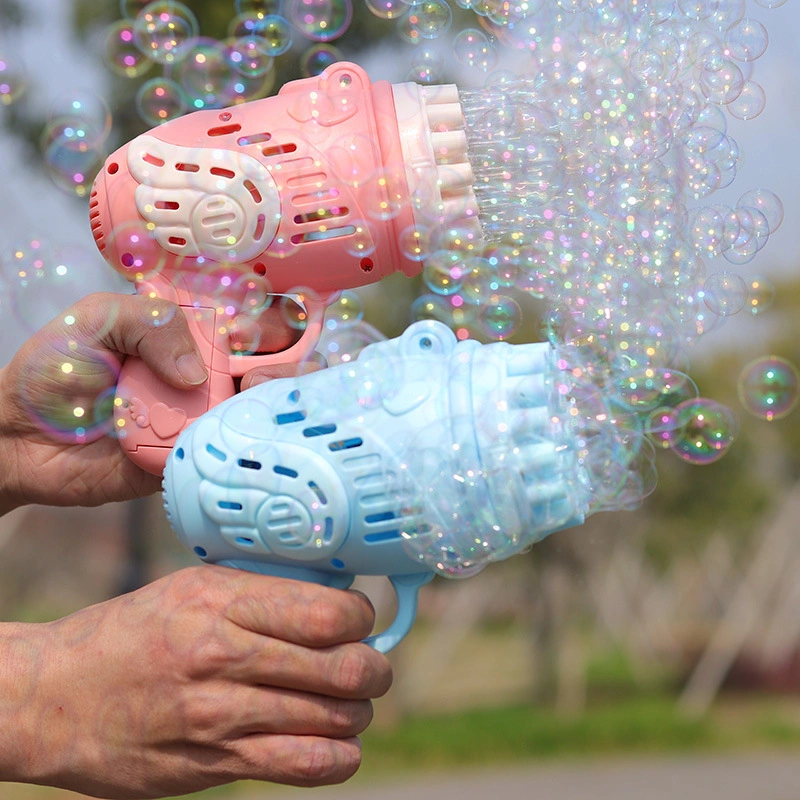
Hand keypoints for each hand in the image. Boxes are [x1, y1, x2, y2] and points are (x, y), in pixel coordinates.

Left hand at [0, 292, 300, 512]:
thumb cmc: (52, 370)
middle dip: (281, 376)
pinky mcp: (183, 464)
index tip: (287, 334)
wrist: (14, 438)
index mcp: (186, 343)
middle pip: (261, 380)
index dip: (279, 332)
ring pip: (250, 422)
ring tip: (256, 412)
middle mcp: (199, 385)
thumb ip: (151, 324)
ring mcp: (195, 425)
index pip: (247, 333)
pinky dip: (235, 457)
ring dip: (264, 417)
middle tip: (263, 380)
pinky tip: (246, 449)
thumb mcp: (97, 320)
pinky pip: (218, 462)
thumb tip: (196, 376)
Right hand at [0, 567, 390, 798]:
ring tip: (352, 702)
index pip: (327, 613)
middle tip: (372, 665)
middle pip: (343, 667)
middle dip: (375, 668)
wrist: (54, 697)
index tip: (363, 619)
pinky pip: (303, 766)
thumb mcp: (192, 587)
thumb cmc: (132, 632)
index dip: (363, 617)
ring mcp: (219, 716)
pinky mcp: (213, 764)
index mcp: (221, 601)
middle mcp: (224, 656)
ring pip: (333, 719)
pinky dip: (339, 757)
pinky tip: (339, 745)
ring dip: (359, 711)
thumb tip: (333, 598)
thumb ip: (260, 593)